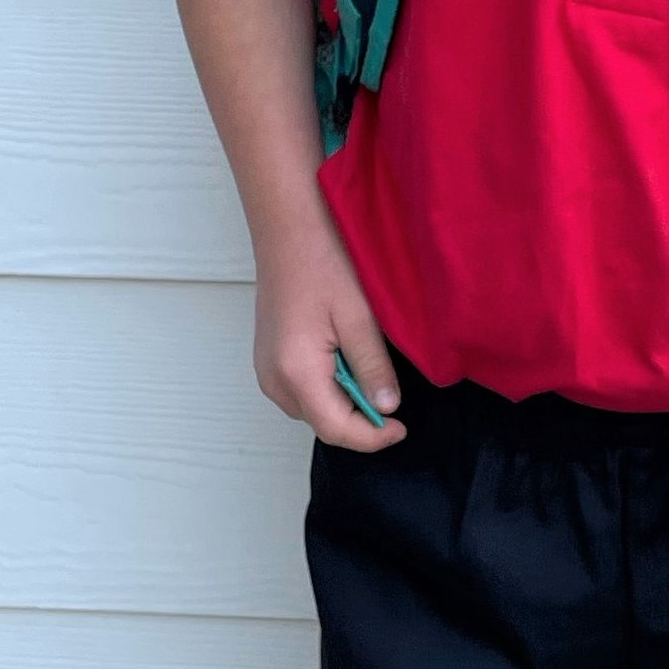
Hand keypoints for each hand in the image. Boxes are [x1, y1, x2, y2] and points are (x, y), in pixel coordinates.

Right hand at [253, 206, 403, 452]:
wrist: (288, 230)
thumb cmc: (322, 262)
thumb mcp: (359, 316)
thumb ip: (373, 367)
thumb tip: (388, 407)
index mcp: (296, 372)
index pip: (336, 429)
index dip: (372, 438)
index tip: (401, 428)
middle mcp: (274, 379)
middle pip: (324, 424)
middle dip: (360, 421)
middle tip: (391, 395)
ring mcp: (267, 371)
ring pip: (314, 410)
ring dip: (345, 404)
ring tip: (368, 369)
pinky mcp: (269, 360)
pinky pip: (303, 391)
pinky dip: (329, 389)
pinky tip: (347, 359)